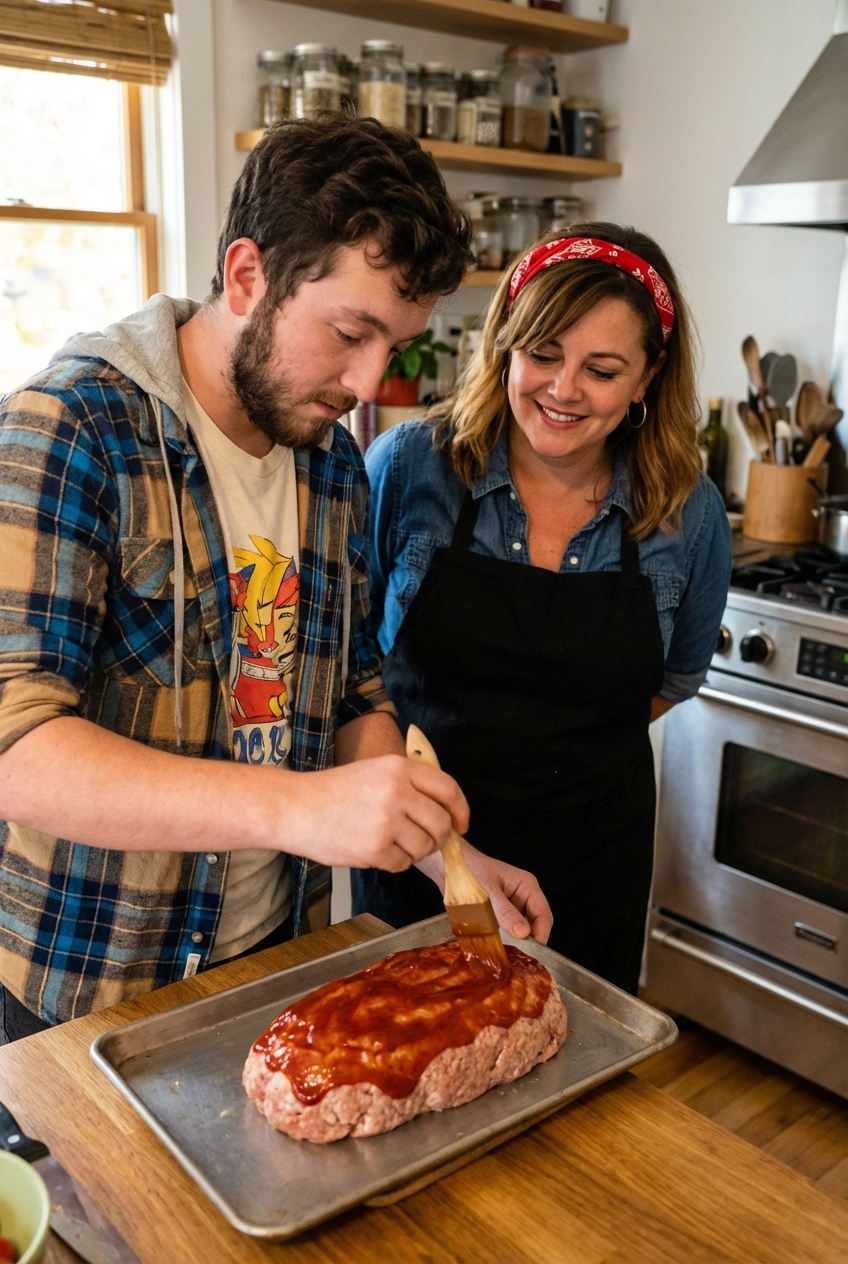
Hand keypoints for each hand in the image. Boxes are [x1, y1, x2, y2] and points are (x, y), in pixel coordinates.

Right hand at [282, 755, 468, 871]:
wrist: (295, 807)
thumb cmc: (333, 791)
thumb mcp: (375, 770)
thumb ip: (410, 784)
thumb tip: (446, 812)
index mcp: (399, 768)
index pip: (448, 789)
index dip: (460, 810)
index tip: (461, 824)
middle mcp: (397, 791)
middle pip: (441, 823)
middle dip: (437, 837)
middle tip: (423, 840)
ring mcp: (386, 821)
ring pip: (424, 847)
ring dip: (413, 851)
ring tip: (390, 843)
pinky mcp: (374, 848)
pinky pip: (402, 864)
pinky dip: (393, 862)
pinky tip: (374, 850)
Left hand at [417, 840, 552, 944]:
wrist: (446, 865)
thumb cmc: (467, 870)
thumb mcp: (487, 892)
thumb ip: (505, 912)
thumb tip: (524, 932)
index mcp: (526, 885)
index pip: (543, 915)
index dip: (541, 935)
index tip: (532, 953)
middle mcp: (522, 894)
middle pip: (535, 923)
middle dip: (528, 940)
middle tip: (517, 956)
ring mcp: (511, 903)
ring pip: (520, 927)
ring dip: (515, 940)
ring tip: (506, 952)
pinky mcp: (499, 911)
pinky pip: (507, 927)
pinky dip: (503, 937)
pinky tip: (495, 944)